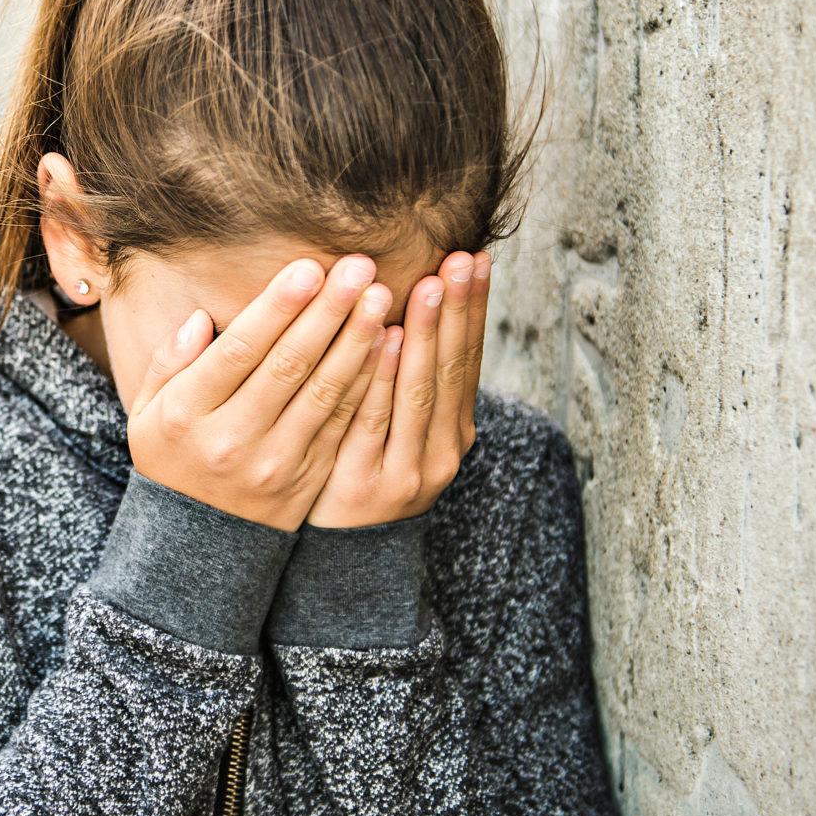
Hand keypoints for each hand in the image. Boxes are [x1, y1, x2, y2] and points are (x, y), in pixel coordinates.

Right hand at [129, 254, 394, 530]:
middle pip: (288, 365)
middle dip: (327, 312)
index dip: (277, 308)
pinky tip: (386, 346)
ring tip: (380, 296)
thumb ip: (170, 362)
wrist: (198, 541)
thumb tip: (202, 319)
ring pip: (323, 393)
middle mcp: (232, 439)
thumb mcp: (148, 411)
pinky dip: (367, 382)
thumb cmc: (173, 456)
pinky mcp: (308, 478)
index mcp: (187, 414)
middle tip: (359, 267)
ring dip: (356, 341)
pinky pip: (342, 423)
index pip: (239, 351)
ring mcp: (274, 463)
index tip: (309, 267)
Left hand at [307, 250, 490, 527]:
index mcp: (452, 430)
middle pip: (451, 369)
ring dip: (427, 336)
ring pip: (419, 392)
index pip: (467, 358)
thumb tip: (411, 304)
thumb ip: (404, 378)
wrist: (340, 557)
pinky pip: (374, 421)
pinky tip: (387, 340)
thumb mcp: (396, 430)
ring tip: (430, 285)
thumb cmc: (362, 473)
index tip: (475, 258)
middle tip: (459, 260)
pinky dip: (383, 380)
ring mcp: (408, 470)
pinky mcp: (368, 485)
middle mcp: (442, 449)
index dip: (473, 309)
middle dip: (457, 311)